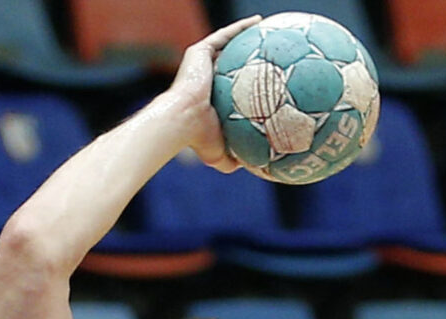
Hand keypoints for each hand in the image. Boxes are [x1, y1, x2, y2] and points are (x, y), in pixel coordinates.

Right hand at [162, 17, 261, 171]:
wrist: (179, 121)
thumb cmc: (197, 139)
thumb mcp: (219, 153)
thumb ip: (233, 159)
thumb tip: (251, 169)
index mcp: (208, 97)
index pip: (229, 84)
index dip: (244, 80)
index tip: (262, 77)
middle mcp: (203, 78)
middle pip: (228, 60)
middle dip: (245, 53)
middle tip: (267, 49)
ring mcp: (200, 64)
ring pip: (227, 44)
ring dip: (244, 35)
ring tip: (266, 28)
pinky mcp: (198, 52)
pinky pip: (223, 36)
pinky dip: (240, 28)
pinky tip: (258, 22)